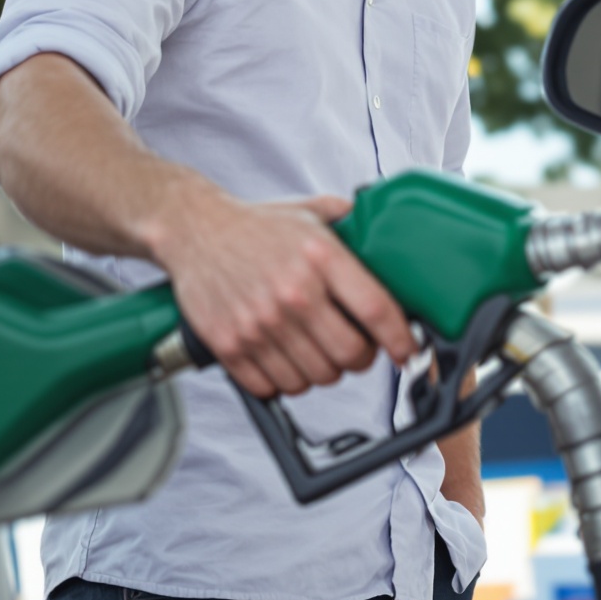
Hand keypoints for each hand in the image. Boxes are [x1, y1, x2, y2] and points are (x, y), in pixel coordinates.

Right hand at [147, 188, 414, 399]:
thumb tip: (391, 239)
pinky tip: (284, 357)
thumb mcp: (311, 211)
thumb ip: (353, 223)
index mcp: (320, 257)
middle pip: (351, 355)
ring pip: (316, 378)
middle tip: (355, 347)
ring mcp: (260, 323)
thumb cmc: (256, 226)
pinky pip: (274, 387)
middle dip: (361, 358)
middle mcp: (293, 292)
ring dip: (323, 371)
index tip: (406, 350)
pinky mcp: (231, 345)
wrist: (193, 230)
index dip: (400, 339)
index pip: (376, 310)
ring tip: (316, 349)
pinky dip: (285, 380)